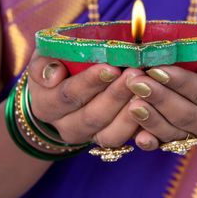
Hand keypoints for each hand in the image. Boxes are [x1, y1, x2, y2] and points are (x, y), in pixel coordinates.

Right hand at [27, 52, 144, 146]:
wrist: (64, 90)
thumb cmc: (58, 65)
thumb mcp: (44, 57)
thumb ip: (44, 63)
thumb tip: (53, 73)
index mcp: (47, 105)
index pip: (68, 95)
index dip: (90, 82)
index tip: (111, 67)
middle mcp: (66, 127)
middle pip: (92, 116)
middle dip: (116, 95)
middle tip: (136, 74)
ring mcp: (89, 136)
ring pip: (110, 134)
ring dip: (130, 113)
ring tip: (146, 89)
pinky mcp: (109, 140)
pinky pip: (125, 140)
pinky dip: (140, 127)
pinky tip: (152, 108)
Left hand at [126, 42, 196, 150]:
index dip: (180, 82)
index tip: (157, 69)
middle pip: (186, 114)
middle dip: (159, 98)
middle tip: (135, 81)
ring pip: (173, 131)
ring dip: (151, 118)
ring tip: (131, 102)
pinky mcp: (183, 141)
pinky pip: (165, 144)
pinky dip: (151, 141)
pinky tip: (137, 136)